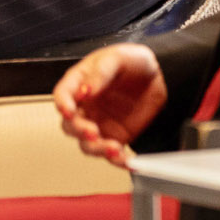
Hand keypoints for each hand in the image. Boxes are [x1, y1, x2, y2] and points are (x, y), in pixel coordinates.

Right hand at [52, 44, 168, 167]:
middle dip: (80, 131)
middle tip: (93, 132)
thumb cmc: (132, 63)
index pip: (63, 95)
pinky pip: (112, 153)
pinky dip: (118, 160)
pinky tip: (127, 161)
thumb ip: (101, 73)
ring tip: (113, 149)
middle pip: (71, 126)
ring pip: (88, 144)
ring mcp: (98, 124)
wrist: (156, 77)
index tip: (69, 111)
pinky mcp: (115, 137)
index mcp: (79, 84)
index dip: (63, 105)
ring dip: (97, 149)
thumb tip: (85, 90)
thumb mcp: (117, 59)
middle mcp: (85, 107)